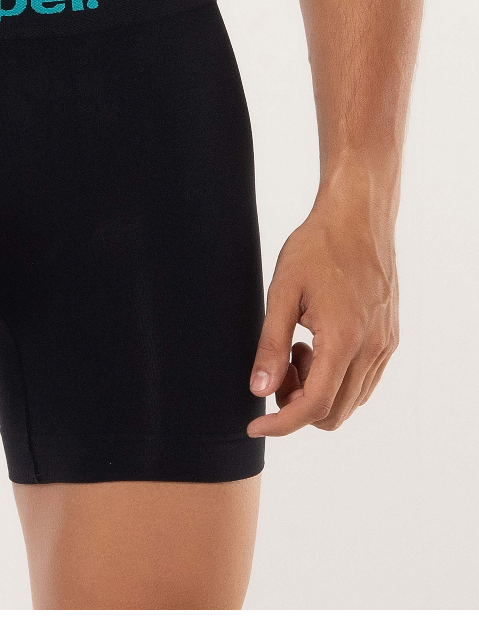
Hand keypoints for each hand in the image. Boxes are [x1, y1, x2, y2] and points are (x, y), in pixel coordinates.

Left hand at [247, 185, 398, 436]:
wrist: (357, 218)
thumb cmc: (316, 248)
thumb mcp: (281, 293)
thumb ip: (270, 345)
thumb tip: (259, 390)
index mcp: (344, 339)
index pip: (314, 406)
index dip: (281, 424)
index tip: (255, 426)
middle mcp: (373, 349)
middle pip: (334, 412)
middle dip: (297, 404)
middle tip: (275, 370)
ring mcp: (386, 345)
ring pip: (351, 400)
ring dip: (317, 390)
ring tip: (295, 349)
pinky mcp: (390, 338)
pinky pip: (364, 380)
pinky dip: (336, 377)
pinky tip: (314, 344)